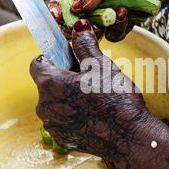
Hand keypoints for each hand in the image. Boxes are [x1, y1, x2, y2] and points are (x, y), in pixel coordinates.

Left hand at [30, 19, 148, 164]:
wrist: (129, 138)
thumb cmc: (116, 99)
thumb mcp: (101, 65)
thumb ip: (84, 45)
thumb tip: (79, 28)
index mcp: (50, 84)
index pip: (38, 63)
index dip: (53, 58)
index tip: (69, 59)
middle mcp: (45, 107)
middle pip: (47, 85)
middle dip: (64, 79)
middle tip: (89, 79)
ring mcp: (53, 126)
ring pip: (56, 104)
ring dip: (69, 98)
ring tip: (94, 99)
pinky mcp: (63, 140)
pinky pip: (64, 121)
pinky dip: (74, 116)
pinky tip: (94, 115)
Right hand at [49, 0, 168, 41]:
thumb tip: (77, 8)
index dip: (58, 7)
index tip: (56, 16)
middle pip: (78, 18)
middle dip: (76, 25)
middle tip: (78, 26)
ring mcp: (111, 9)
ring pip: (97, 29)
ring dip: (98, 27)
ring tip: (106, 16)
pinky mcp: (128, 18)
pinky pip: (117, 32)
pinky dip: (117, 27)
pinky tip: (123, 12)